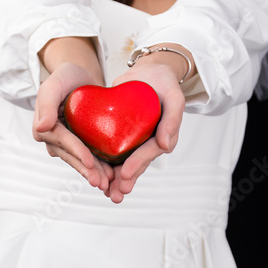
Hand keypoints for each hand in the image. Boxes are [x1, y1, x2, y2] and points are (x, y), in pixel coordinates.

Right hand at [33, 62, 115, 191]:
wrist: (80, 76)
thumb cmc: (66, 76)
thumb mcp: (55, 84)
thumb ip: (47, 103)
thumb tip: (41, 127)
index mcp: (43, 127)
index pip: (62, 141)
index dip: (76, 152)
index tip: (89, 162)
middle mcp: (53, 139)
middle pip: (71, 156)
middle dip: (86, 170)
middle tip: (101, 182)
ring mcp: (65, 144)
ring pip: (80, 161)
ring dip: (93, 173)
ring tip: (108, 184)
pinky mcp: (78, 144)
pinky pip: (88, 158)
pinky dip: (98, 168)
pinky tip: (111, 177)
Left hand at [102, 62, 185, 203]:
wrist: (150, 73)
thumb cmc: (165, 84)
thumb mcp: (174, 98)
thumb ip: (172, 119)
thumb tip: (166, 145)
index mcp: (163, 137)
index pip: (149, 153)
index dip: (137, 164)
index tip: (125, 174)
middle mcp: (147, 142)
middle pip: (135, 164)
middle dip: (125, 181)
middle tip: (115, 194)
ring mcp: (133, 140)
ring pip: (123, 162)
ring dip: (114, 178)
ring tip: (104, 191)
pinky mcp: (119, 133)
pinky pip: (111, 149)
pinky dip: (104, 162)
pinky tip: (93, 172)